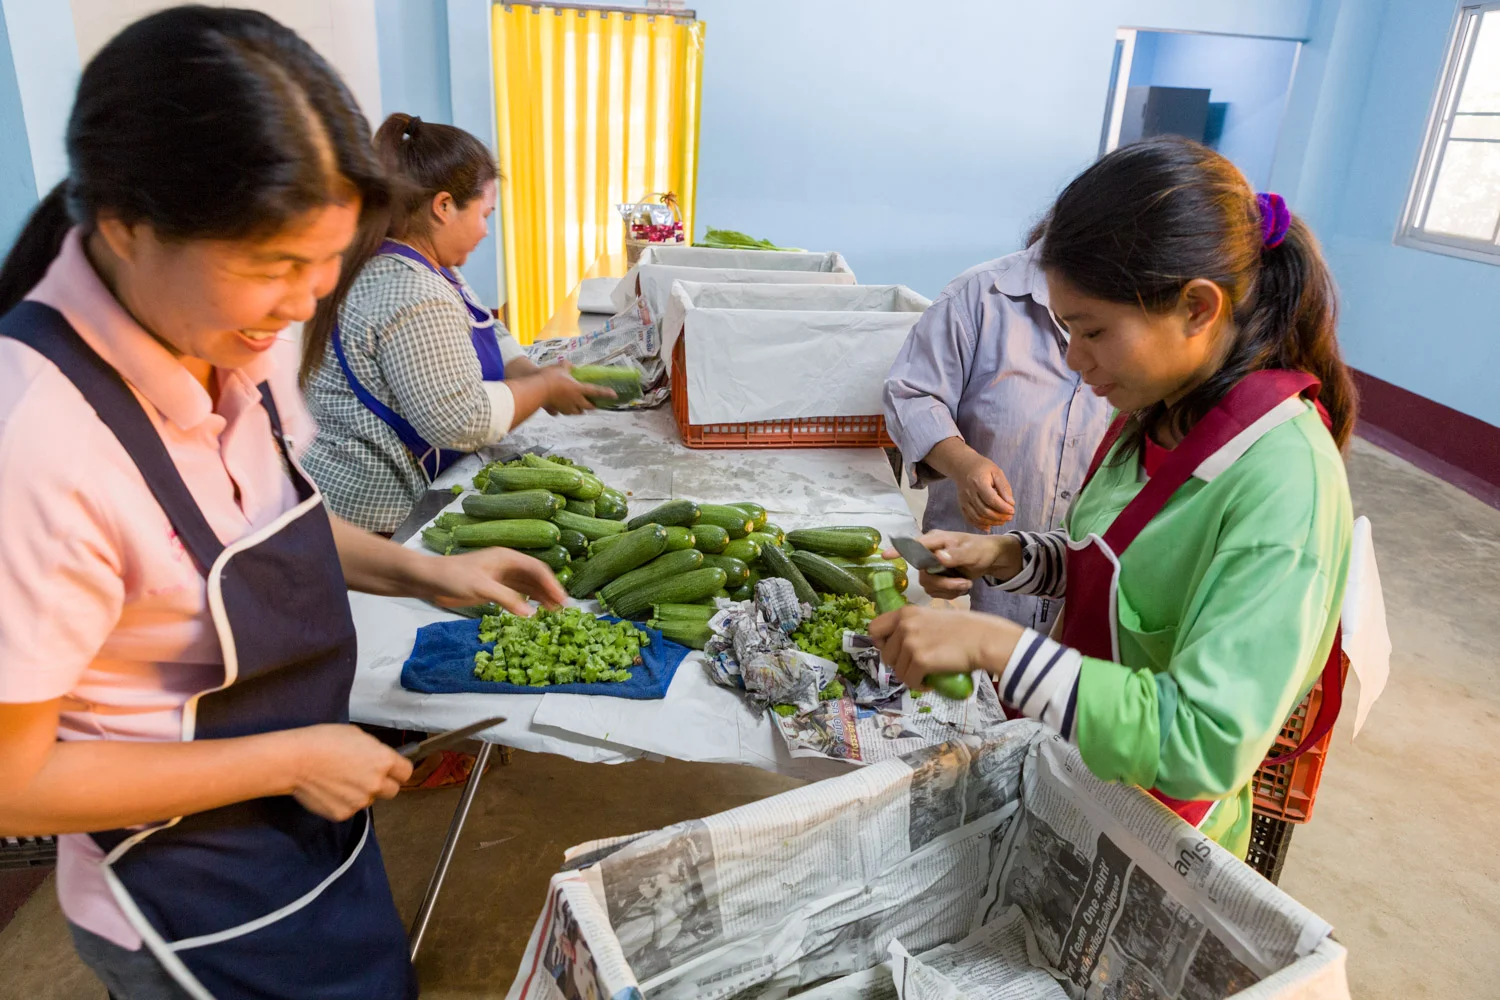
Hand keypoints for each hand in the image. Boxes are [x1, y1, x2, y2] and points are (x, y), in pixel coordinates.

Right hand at [285, 725, 412, 820]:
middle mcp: (376, 784)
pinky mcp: (343, 814)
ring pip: (370, 800)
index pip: (406, 772)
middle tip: (366, 776)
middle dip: (383, 784)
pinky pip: (351, 808)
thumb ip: (375, 751)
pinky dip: (344, 801)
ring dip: (362, 793)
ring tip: (342, 780)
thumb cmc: (324, 741)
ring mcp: (360, 801)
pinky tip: (331, 790)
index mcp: (383, 761)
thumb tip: (379, 759)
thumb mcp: (357, 735)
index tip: (391, 769)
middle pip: (392, 790)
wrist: (295, 761)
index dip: (398, 770)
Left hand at [408, 546, 566, 613]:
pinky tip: (535, 613)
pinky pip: (517, 594)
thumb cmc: (453, 578)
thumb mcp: (481, 588)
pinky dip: (528, 603)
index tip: (562, 599)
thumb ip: (507, 599)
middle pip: (535, 577)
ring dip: (541, 598)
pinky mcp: (494, 588)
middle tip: (563, 610)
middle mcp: (507, 565)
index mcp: (507, 558)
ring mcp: (501, 577)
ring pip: (528, 586)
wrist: (428, 581)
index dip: (551, 583)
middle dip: (550, 591)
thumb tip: (531, 613)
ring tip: (554, 614)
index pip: (536, 569)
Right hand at [544, 361, 615, 414]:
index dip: (606, 393)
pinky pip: (564, 413)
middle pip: (588, 407)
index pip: (596, 391)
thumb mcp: (560, 367)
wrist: (537, 389)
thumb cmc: (550, 377)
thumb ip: (566, 366)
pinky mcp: (558, 410)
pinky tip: (563, 408)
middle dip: (592, 406)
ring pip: (577, 412)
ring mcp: (567, 407)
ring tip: (579, 407)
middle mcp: (575, 400)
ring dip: (580, 410)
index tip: (614, 396)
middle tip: (594, 404)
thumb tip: (568, 363)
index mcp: (579, 389)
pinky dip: (566, 411)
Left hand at [868, 605, 1024, 689]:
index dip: (881, 642)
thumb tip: (900, 643)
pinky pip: (910, 681)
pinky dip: (919, 685)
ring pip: (897, 671)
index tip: (895, 650)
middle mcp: (904, 625)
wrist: (984, 639)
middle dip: (899, 664)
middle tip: (916, 666)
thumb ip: (914, 626)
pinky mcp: (919, 661)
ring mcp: (911, 643)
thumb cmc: (965, 629)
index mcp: (906, 612)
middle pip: (885, 654)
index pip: (874, 628)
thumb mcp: (933, 617)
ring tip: (926, 675)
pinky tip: (930, 682)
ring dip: (910, 676)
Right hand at [884, 529, 1019, 582]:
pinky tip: (962, 587)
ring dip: (949, 589)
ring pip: (929, 585)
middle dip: (944, 583)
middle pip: (923, 574)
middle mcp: (929, 553)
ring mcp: (931, 567)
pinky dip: (951, 593)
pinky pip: (936, 592)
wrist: (990, 560)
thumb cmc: (981, 549)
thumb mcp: (972, 551)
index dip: (899, 550)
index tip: (885, 555)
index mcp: (935, 541)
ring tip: (966, 584)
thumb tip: (938, 557)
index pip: (913, 545)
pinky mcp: (936, 580)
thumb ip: (956, 555)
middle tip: (964, 583)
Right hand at [954, 452, 1014, 528]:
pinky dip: (979, 525)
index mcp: (978, 482)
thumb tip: (1010, 503)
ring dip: (991, 522)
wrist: (963, 466)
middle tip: (1010, 517)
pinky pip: (969, 518)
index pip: (991, 499)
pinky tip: (989, 527)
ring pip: (977, 517)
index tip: (1012, 510)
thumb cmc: (982, 467)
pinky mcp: (961, 505)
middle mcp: (969, 493)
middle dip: (999, 516)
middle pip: (984, 510)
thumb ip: (1004, 487)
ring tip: (1002, 521)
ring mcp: (964, 500)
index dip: (1003, 507)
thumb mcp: (996, 472)